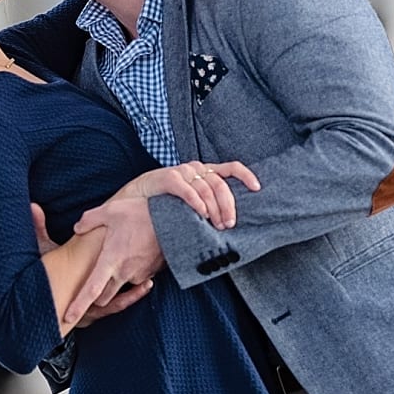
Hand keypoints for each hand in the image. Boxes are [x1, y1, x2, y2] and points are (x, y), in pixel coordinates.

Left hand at [34, 201, 150, 325]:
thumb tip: (77, 227)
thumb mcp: (111, 210)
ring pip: (123, 286)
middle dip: (98, 296)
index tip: (68, 318)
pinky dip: (134, 270)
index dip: (78, 306)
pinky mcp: (152, 272)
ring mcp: (140, 275)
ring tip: (122, 255)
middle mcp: (124, 273)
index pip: (91, 290)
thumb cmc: (140, 213)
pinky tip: (136, 252)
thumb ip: (89, 220)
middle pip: (105, 297)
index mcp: (110, 261)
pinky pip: (138, 277)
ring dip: (118, 279)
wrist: (174, 219)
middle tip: (94, 284)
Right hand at [110, 160, 260, 229]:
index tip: (257, 188)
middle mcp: (197, 169)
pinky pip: (187, 189)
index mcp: (206, 173)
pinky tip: (201, 214)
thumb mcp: (192, 204)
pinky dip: (196, 202)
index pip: (231, 168)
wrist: (136, 199)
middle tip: (229, 224)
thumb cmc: (167, 204)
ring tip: (216, 225)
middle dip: (228, 205)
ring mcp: (182, 172)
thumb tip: (229, 225)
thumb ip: (209, 207)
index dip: (246, 175)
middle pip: (220, 184)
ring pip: (206, 188)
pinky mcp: (168, 177)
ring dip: (214, 208)